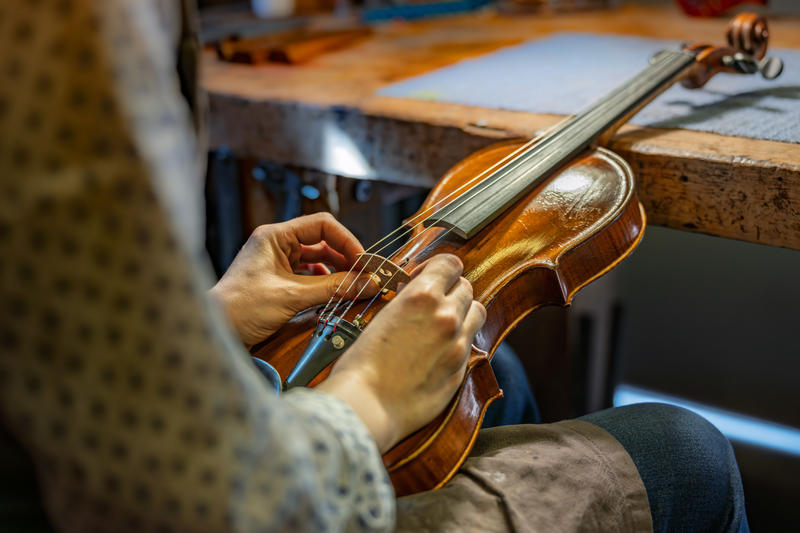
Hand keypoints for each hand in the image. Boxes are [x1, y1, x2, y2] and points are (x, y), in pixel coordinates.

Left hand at [210, 213, 377, 346]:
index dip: (346, 241)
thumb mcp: (293, 296)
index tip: (363, 262)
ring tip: (352, 287)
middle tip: (364, 277)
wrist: (216, 332)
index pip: (322, 226)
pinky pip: (308, 276)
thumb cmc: (243, 308)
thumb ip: (334, 288)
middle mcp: (276, 244)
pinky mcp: (277, 280)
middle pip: (322, 242)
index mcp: (275, 236)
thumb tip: (369, 284)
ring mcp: (276, 262)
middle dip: (344, 259)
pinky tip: (332, 295)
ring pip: (316, 260)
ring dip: (335, 273)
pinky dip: (323, 284)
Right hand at [317, 254, 485, 452]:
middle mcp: (447, 315)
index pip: (451, 264)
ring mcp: (458, 344)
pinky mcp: (461, 370)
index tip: (427, 277)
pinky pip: (470, 344)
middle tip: (431, 303)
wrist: (367, 406)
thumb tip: (416, 292)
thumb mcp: (380, 316)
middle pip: (465, 287)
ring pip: (476, 313)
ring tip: (441, 324)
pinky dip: (459, 341)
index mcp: (422, 296)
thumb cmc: (361, 363)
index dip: (439, 267)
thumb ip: (407, 300)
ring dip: (463, 312)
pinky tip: (438, 351)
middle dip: (449, 290)